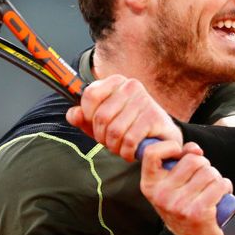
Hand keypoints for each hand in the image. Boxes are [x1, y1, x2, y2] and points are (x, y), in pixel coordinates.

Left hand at [66, 74, 181, 161]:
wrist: (161, 134)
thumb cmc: (127, 125)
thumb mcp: (101, 121)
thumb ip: (82, 117)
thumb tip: (73, 114)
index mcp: (115, 81)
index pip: (90, 95)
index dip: (87, 117)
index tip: (95, 127)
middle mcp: (131, 86)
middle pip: (101, 117)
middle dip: (101, 137)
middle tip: (109, 143)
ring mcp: (144, 100)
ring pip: (115, 131)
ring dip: (114, 147)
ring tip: (120, 148)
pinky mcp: (154, 117)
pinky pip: (130, 140)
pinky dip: (126, 152)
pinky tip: (130, 152)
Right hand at [140, 141, 230, 234]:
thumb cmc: (183, 203)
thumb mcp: (173, 183)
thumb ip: (181, 159)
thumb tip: (195, 149)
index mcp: (150, 185)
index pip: (152, 153)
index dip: (169, 146)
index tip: (180, 154)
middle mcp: (161, 195)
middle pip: (192, 160)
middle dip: (204, 165)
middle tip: (203, 176)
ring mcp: (178, 205)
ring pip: (209, 172)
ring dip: (216, 177)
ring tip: (212, 186)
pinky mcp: (198, 212)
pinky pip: (220, 185)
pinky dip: (225, 186)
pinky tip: (221, 193)